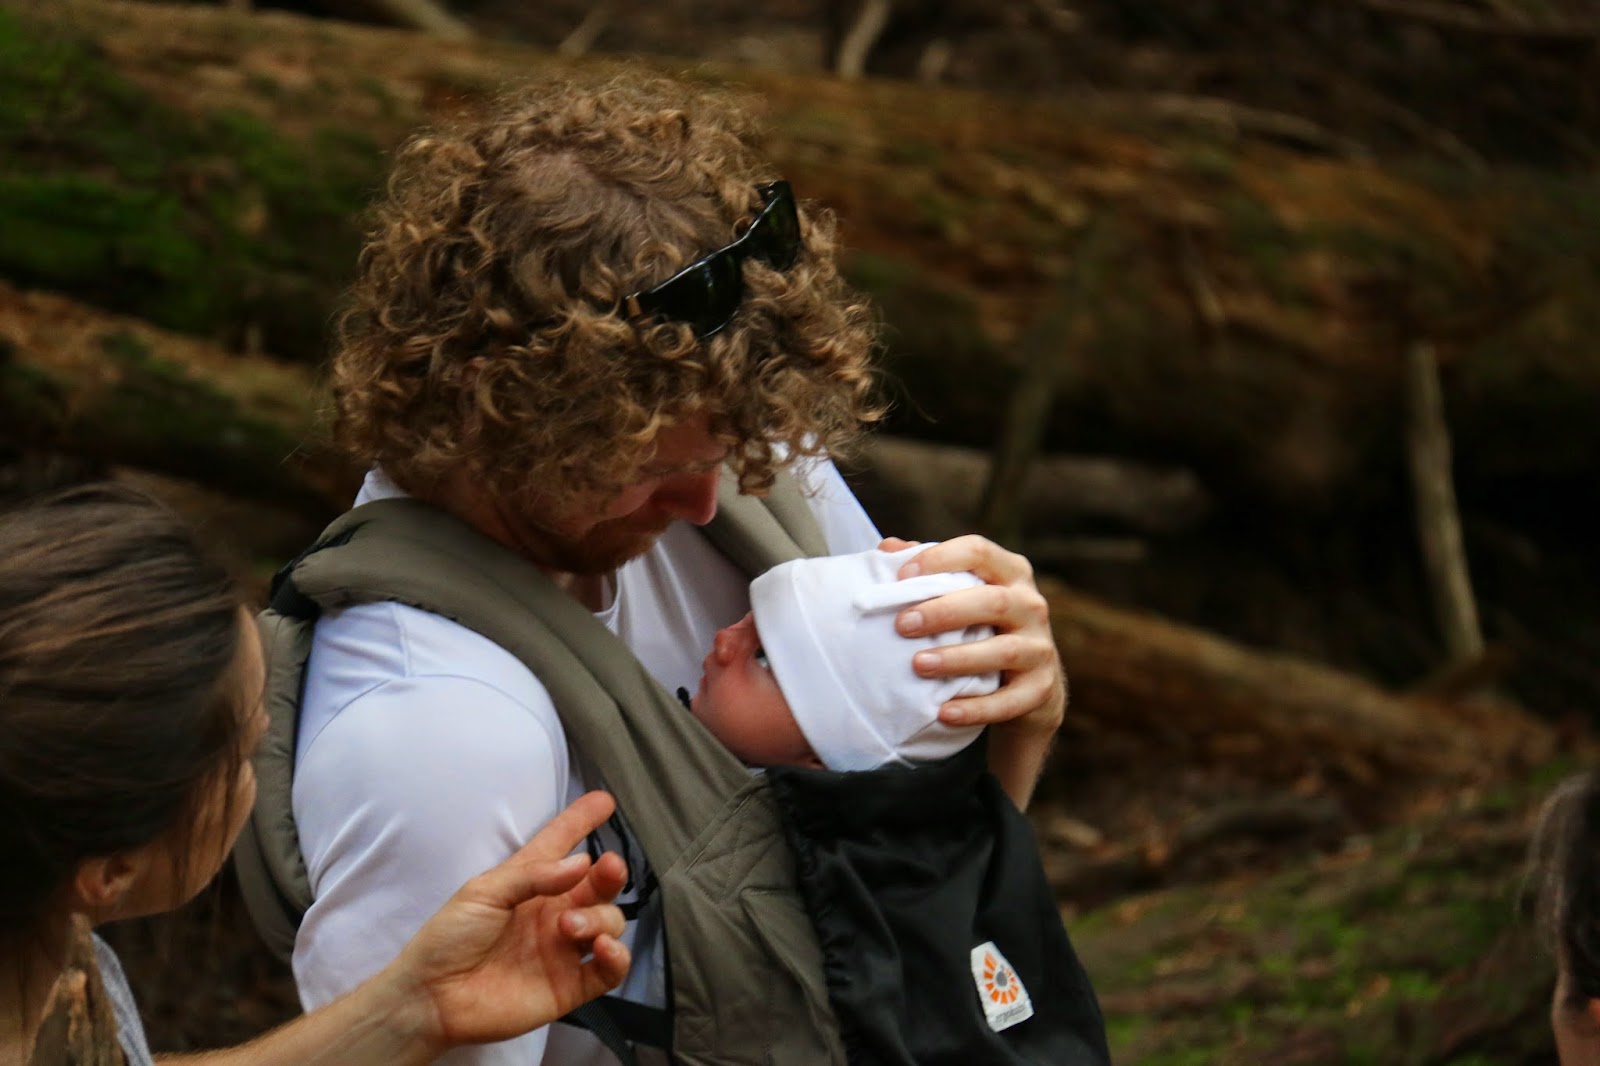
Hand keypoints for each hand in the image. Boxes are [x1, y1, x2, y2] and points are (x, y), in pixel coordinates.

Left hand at [389, 791, 631, 1050]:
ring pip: (609, 922)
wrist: (432, 997)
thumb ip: (533, 875)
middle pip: (599, 885)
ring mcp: (564, 948)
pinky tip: (604, 948)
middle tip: (608, 866)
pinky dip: (617, 957)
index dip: (582, 820)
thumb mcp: (483, 892)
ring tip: (570, 927)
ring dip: (600, 918)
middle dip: (611, 872)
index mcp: (531, 883)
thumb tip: (581, 864)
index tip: (604, 800)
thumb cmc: (449, 938)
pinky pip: (610, 970)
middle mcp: (554, 911)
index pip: (562, 844)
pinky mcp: (571, 985)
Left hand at [880, 535, 1065, 735]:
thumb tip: (887, 547)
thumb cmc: (983, 628)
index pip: (979, 551)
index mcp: (1011, 572)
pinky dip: (976, 709)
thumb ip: (931, 571)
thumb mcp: (964, 595)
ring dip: (958, 658)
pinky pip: (1009, 701)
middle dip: (945, 612)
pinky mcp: (1041, 689)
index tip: (901, 576)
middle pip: (993, 601)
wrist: (1029, 687)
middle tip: (902, 624)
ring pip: (1004, 651)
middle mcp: (1032, 605)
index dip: (941, 558)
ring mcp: (1040, 648)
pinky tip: (944, 712)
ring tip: (918, 665)